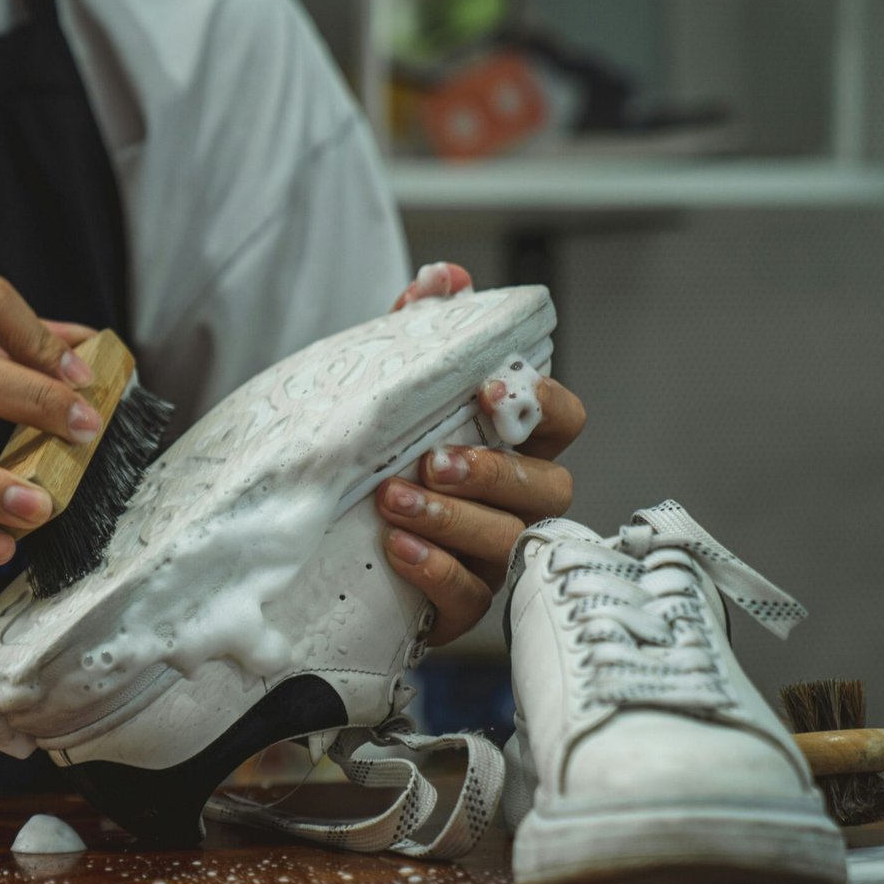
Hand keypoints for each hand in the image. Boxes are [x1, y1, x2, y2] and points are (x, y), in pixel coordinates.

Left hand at [375, 263, 586, 644]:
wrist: (320, 530)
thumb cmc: (378, 452)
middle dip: (493, 472)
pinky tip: (395, 547)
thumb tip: (445, 277)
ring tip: (393, 500)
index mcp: (512, 445)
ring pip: (506, 541)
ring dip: (453, 519)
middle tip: (433, 460)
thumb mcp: (392, 385)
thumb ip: (422, 329)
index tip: (493, 389)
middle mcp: (514, 503)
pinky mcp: (458, 606)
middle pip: (547, 488)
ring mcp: (491, 557)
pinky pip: (468, 597)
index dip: (543, 405)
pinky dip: (435, 570)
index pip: (563, 419)